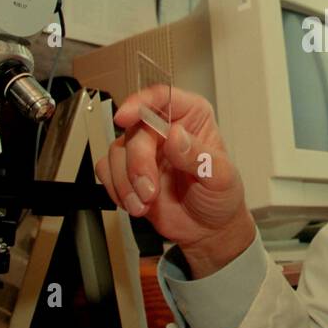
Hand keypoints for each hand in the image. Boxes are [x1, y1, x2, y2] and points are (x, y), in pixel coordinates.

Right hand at [95, 85, 254, 274]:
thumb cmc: (220, 196)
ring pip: (116, 152)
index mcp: (191, 118)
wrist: (208, 230)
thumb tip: (175, 135)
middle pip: (135, 130)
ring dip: (126, 182)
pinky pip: (106, 171)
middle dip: (137, 165)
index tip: (125, 117)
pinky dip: (116, 190)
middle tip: (148, 191)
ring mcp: (144, 150)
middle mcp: (164, 129)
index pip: (162, 97)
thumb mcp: (220, 176)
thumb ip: (198, 156)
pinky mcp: (128, 171)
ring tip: (145, 203)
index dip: (141, 103)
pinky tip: (135, 203)